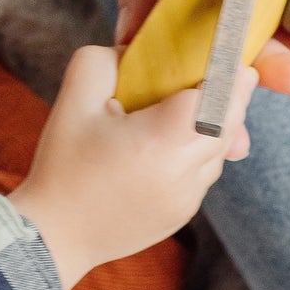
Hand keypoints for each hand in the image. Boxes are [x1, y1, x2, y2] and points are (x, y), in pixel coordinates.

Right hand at [10, 45, 255, 289]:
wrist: (54, 236)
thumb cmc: (62, 167)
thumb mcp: (73, 101)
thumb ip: (104, 62)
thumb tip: (136, 53)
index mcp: (159, 142)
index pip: (217, 100)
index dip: (229, 76)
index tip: (235, 59)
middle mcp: (183, 174)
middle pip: (229, 125)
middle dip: (232, 97)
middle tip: (225, 72)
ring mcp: (187, 198)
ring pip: (221, 151)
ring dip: (215, 126)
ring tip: (190, 107)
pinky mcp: (183, 213)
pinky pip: (204, 173)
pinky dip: (198, 153)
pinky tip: (169, 144)